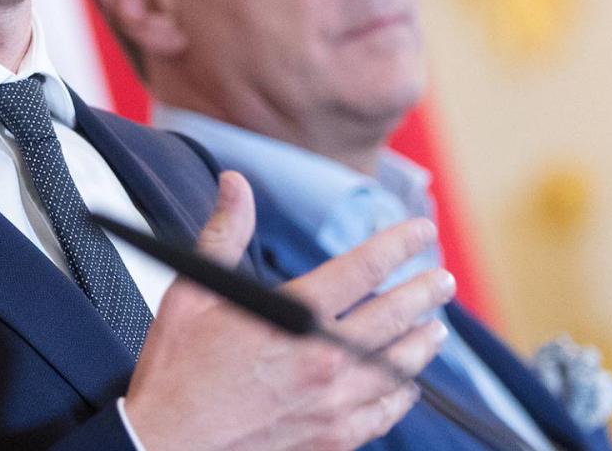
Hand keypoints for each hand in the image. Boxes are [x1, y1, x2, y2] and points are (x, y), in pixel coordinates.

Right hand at [122, 171, 453, 450]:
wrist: (169, 444)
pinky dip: (402, 396)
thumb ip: (223, 235)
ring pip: (400, 367)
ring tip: (437, 329)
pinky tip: (407, 385)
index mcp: (294, 316)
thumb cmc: (176, 372)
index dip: (398, 244)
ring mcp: (334, 403)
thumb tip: (235, 185)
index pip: (363, 268)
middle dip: (424, 293)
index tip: (420, 231)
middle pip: (394, 316)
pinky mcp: (333, 438)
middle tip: (442, 279)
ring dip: (423, 343)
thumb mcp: (192, 294)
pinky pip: (384, 414)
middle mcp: (325, 359)